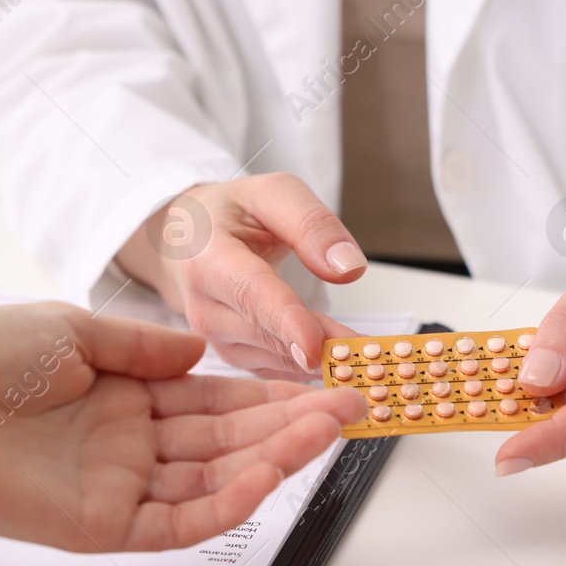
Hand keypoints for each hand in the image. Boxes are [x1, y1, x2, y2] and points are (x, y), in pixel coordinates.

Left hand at [0, 303, 364, 552]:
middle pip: (229, 442)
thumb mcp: (71, 330)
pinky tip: (271, 474)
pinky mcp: (106, 530)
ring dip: (276, 457)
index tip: (321, 378)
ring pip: (218, 480)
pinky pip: (182, 521)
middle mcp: (130, 448)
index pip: (215, 401)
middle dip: (292, 423)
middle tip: (351, 405)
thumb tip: (199, 347)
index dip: (270, 392)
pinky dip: (229, 501)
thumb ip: (142, 345)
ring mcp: (121, 490)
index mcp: (123, 399)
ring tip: (330, 429)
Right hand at [114, 174, 368, 377]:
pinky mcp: (232, 356)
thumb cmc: (233, 214)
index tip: (318, 345)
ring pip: (275, 358)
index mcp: (206, 257)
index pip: (251, 293)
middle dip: (322, 348)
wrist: (191, 241)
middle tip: (374, 360)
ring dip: (323, 364)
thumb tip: (349, 268)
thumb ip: (311, 224)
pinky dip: (312, 371)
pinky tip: (346, 368)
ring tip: (369, 364)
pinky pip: (276, 370)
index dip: (286, 321)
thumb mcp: (274, 194)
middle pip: (268, 333)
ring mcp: (214, 338)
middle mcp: (203, 306)